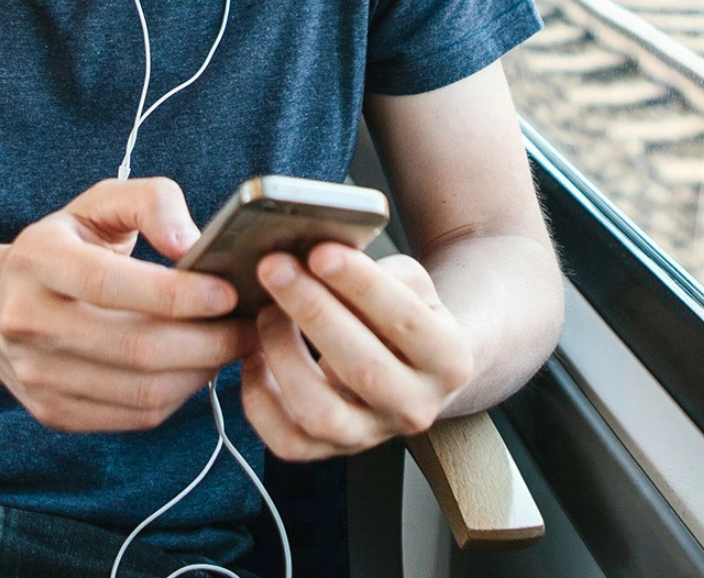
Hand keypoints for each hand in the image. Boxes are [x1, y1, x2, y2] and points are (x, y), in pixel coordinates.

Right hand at [0, 177, 257, 433]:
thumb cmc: (66, 247)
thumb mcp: (100, 204)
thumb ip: (152, 202)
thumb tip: (191, 242)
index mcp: (37, 259)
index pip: (108, 282)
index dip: (175, 293)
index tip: (227, 292)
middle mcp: (26, 320)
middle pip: (134, 347)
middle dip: (207, 342)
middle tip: (250, 327)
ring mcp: (36, 374)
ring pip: (140, 391)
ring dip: (200, 373)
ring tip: (231, 347)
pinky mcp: (53, 413)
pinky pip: (134, 417)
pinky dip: (177, 397)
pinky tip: (196, 369)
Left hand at [242, 243, 472, 459]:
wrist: (416, 368)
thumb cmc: (405, 313)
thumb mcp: (412, 285)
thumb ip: (378, 272)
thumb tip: (320, 258)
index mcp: (448, 359)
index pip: (404, 320)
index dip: (360, 284)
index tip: (320, 252)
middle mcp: (416, 406)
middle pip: (362, 367)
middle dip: (312, 311)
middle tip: (275, 269)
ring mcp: (374, 435)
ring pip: (322, 413)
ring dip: (284, 355)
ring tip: (265, 311)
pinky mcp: (334, 451)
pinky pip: (289, 442)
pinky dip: (260, 401)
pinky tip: (254, 357)